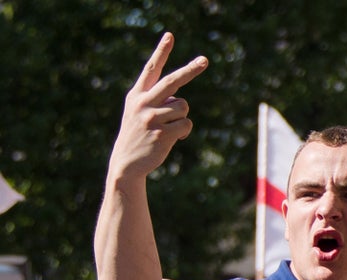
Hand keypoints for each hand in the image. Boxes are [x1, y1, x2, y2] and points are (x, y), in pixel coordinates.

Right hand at [107, 33, 207, 180]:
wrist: (127, 162)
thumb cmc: (138, 134)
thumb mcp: (139, 112)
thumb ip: (156, 101)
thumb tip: (180, 101)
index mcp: (136, 95)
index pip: (151, 69)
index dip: (161, 52)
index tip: (170, 35)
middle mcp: (143, 103)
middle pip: (173, 81)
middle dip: (190, 70)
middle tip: (205, 60)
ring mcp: (152, 118)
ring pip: (184, 107)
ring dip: (182, 117)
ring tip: (170, 128)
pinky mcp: (162, 133)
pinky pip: (187, 124)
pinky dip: (185, 131)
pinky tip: (175, 137)